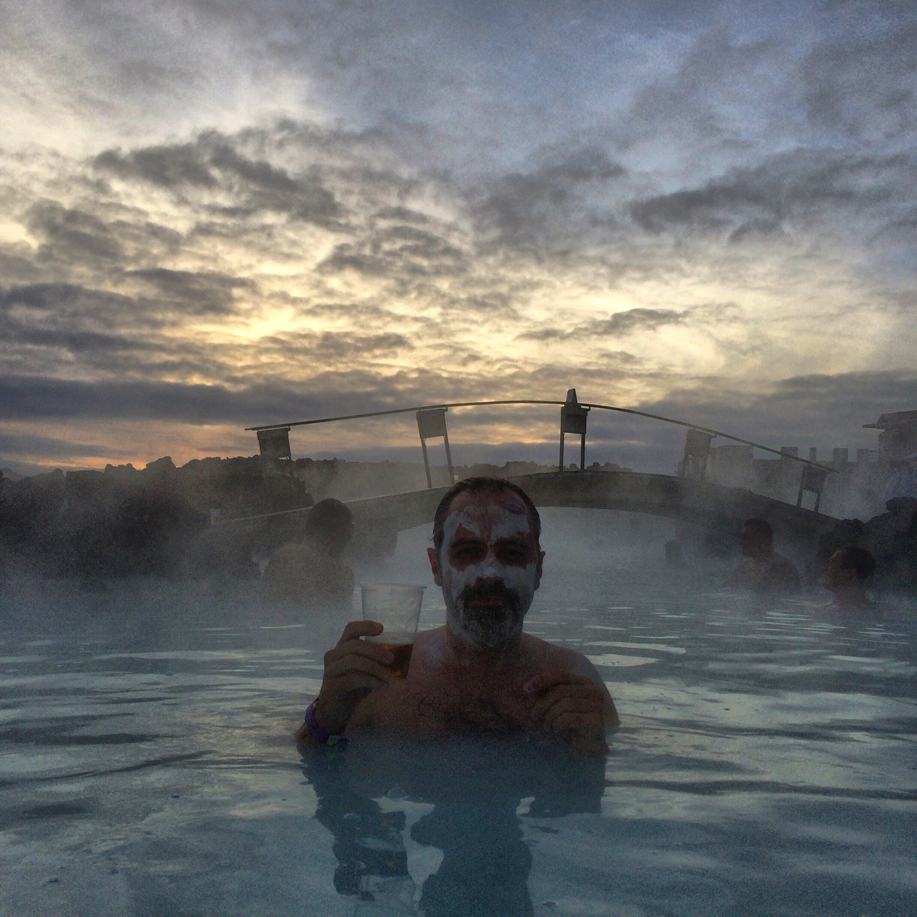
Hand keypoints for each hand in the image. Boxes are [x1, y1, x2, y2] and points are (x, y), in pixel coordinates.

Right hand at [312, 620, 393, 735]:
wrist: (335, 711)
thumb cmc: (353, 687)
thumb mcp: (366, 670)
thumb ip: (375, 660)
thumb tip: (399, 654)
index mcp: (342, 647)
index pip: (350, 629)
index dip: (365, 626)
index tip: (382, 629)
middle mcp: (333, 656)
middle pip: (354, 645)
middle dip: (375, 651)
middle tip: (391, 659)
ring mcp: (331, 671)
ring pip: (352, 661)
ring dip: (374, 667)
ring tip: (387, 677)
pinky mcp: (331, 687)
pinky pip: (352, 679)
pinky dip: (370, 681)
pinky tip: (380, 686)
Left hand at [524, 670, 609, 756]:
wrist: (589, 748)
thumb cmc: (571, 726)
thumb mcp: (559, 706)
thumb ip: (549, 694)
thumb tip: (528, 688)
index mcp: (584, 682)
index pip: (560, 674)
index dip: (542, 680)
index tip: (526, 689)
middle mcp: (593, 690)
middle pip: (560, 690)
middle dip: (543, 704)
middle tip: (534, 717)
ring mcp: (597, 705)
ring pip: (564, 704)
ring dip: (550, 717)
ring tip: (546, 728)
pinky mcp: (596, 720)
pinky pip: (569, 718)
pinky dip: (558, 725)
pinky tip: (558, 731)